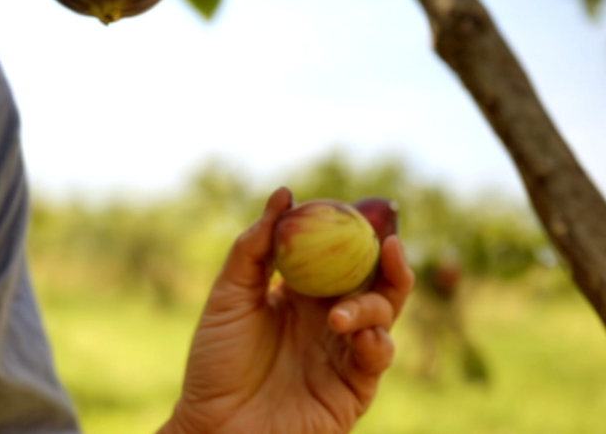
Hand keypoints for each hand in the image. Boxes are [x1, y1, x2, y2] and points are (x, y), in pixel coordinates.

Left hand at [166, 188, 414, 433]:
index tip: (365, 209)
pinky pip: (378, 357)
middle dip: (390, 263)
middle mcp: (326, 320)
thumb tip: (284, 194)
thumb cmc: (215, 362)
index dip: (355, 233)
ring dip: (369, 307)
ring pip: (382, 316)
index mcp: (298, 295)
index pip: (337, 255)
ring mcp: (342, 353)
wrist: (215, 427)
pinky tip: (357, 336)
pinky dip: (375, 342)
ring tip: (336, 317)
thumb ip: (255, 247)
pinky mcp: (353, 388)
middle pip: (373, 282)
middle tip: (390, 245)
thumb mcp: (229, 296)